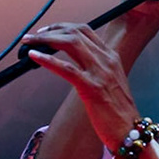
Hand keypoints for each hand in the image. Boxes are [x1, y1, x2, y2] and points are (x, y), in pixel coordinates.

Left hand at [23, 23, 139, 150]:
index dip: (63, 27)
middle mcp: (107, 60)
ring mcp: (100, 72)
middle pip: (75, 33)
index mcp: (111, 57)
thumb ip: (96, 70)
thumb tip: (76, 67)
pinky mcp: (92, 88)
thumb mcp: (110, 83)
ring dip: (45, 39)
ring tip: (29, 41)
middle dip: (51, 30)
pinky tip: (34, 56)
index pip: (85, 31)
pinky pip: (66, 68)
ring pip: (70, 43)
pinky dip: (47, 60)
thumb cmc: (118, 112)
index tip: (48, 31)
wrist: (129, 130)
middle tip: (33, 35)